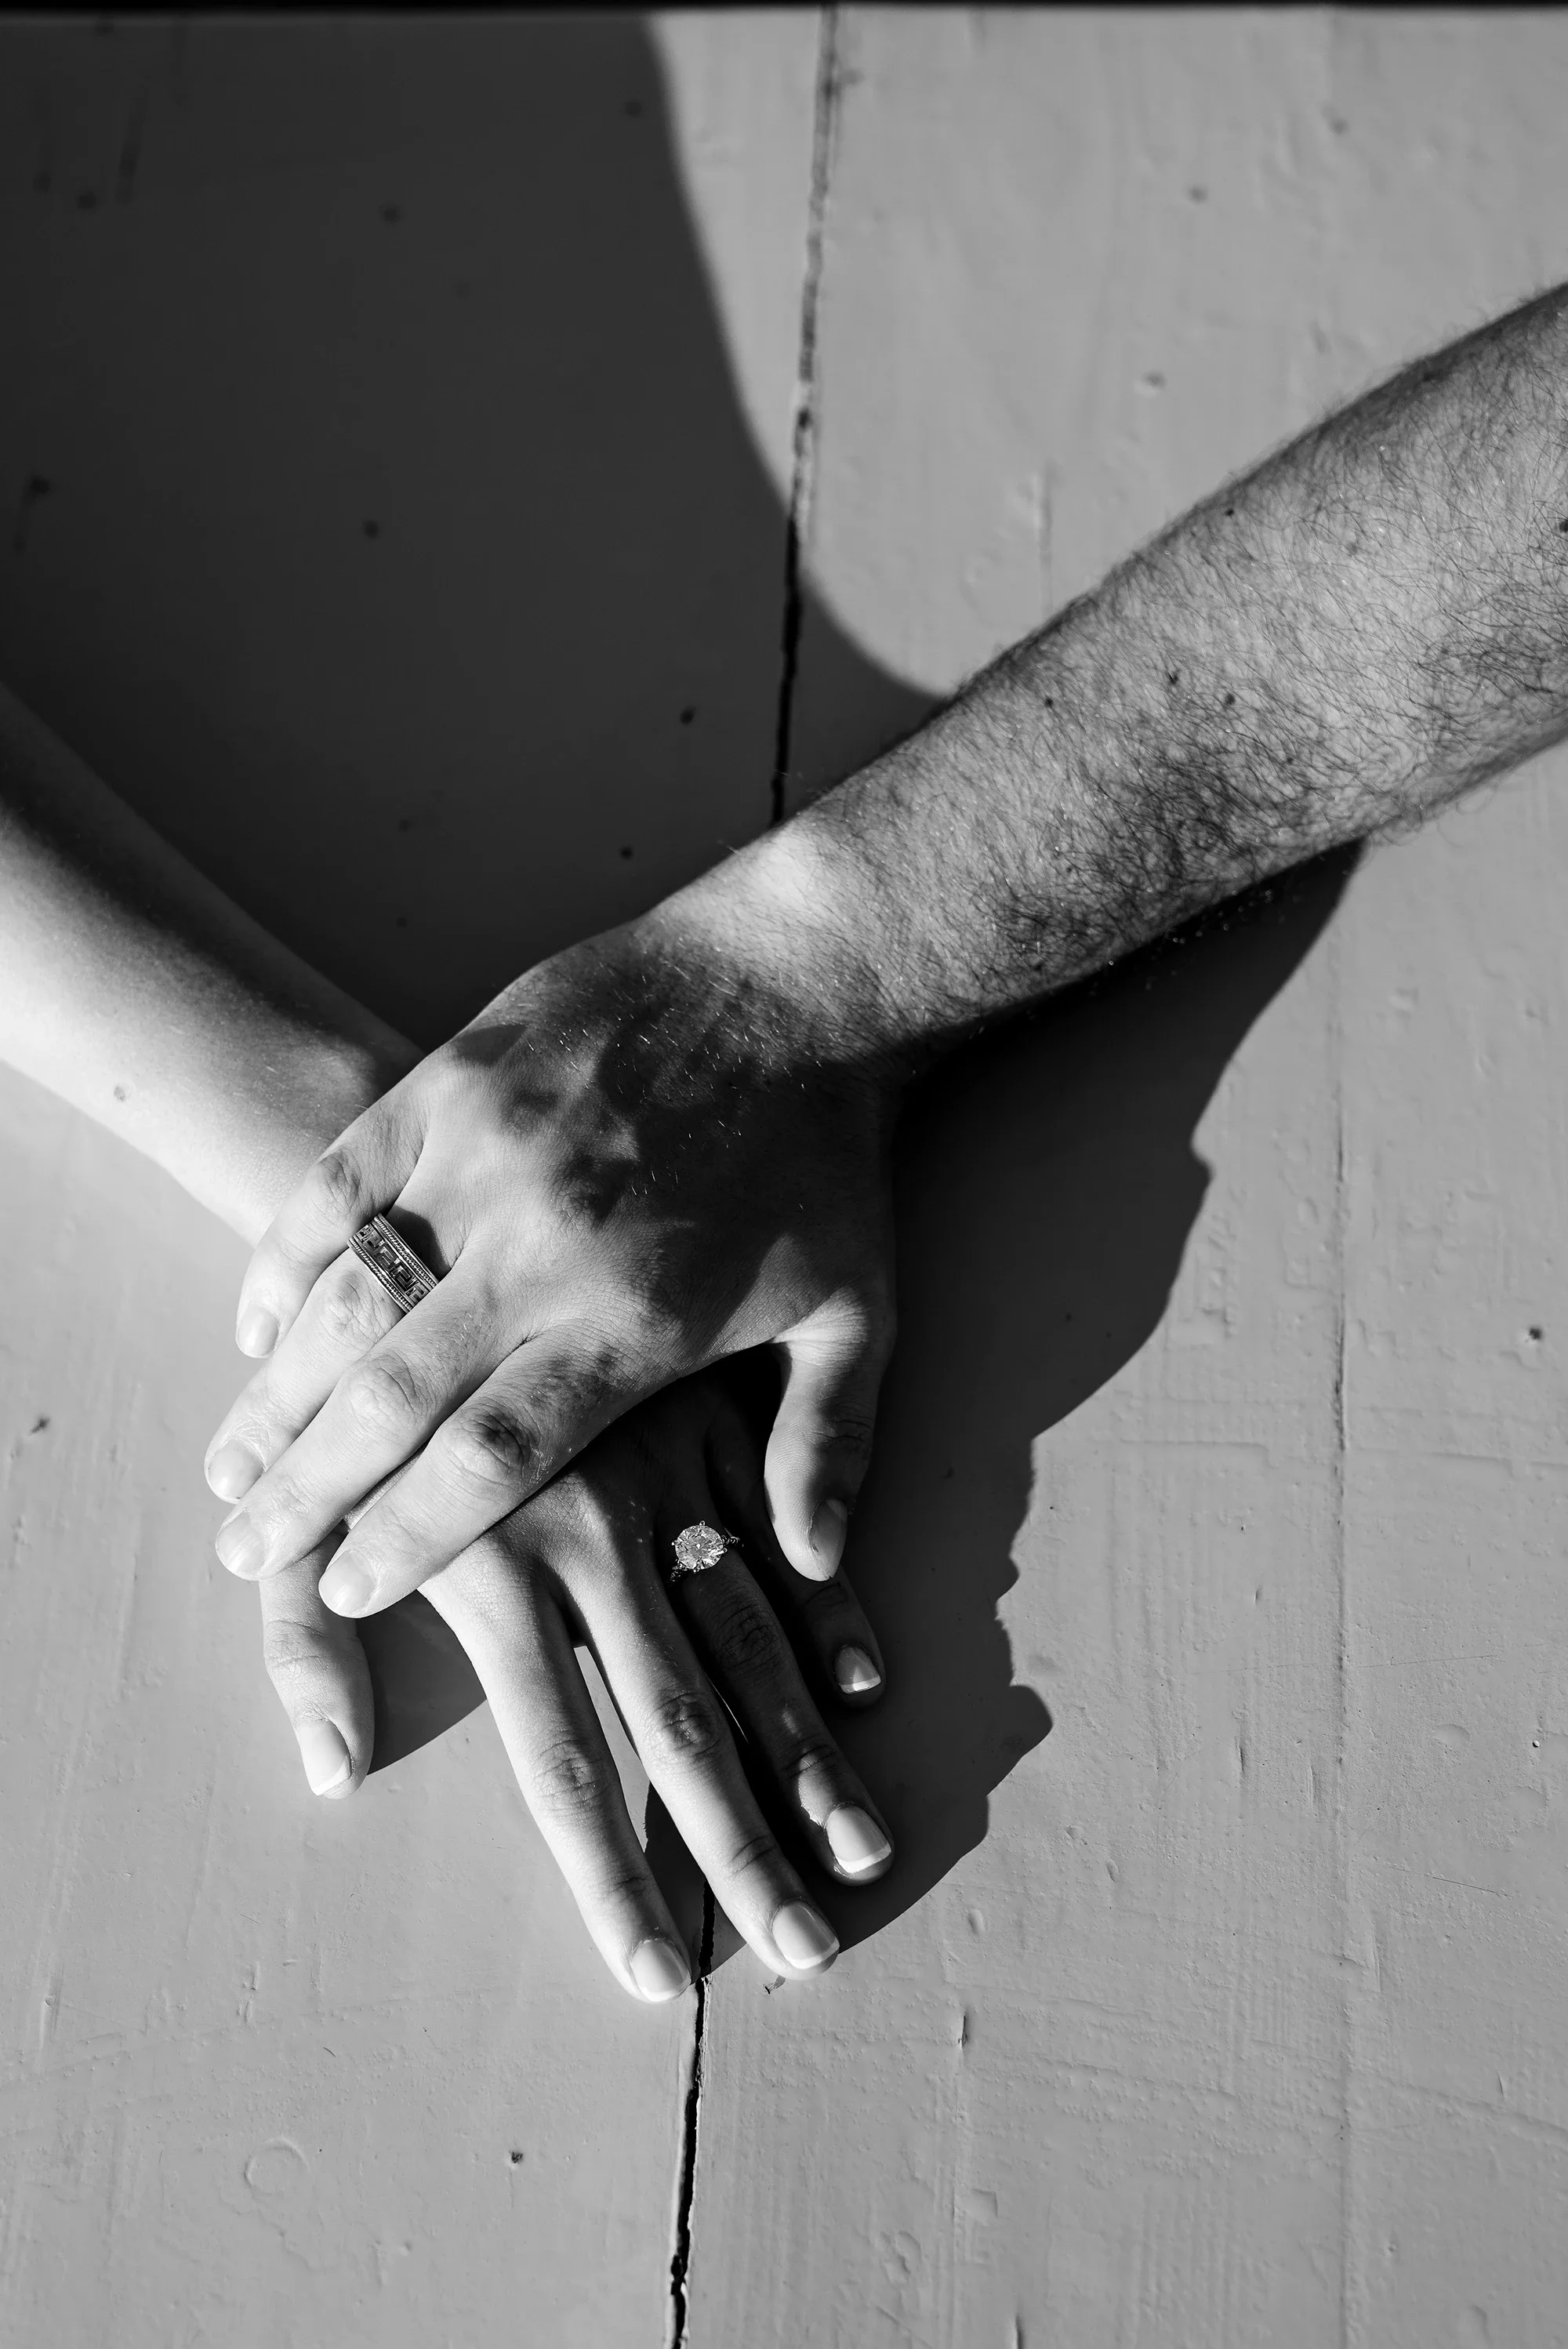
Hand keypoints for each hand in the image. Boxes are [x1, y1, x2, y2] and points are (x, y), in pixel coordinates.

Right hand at [206, 870, 901, 1618]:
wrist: (801, 977)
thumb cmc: (828, 1159)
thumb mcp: (860, 1314)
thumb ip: (825, 1445)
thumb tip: (812, 1565)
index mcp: (641, 1322)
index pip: (495, 1458)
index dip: (411, 1534)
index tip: (349, 1590)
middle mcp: (549, 1249)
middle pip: (394, 1398)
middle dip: (306, 1490)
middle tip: (242, 1552)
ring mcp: (488, 1157)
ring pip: (347, 1298)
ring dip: (274, 1393)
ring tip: (226, 1467)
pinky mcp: (453, 1081)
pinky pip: (338, 1184)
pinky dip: (284, 1259)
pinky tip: (254, 1326)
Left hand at [257, 1369, 893, 1996]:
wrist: (441, 1208)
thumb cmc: (352, 1390)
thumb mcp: (297, 1515)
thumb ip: (301, 1647)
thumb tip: (331, 1772)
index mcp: (494, 1570)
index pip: (556, 1762)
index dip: (608, 1878)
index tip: (656, 1977)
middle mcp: (594, 1534)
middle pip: (678, 1722)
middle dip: (741, 1847)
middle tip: (802, 1950)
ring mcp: (664, 1474)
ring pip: (750, 1636)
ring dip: (808, 1749)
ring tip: (860, 1851)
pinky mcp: (711, 1417)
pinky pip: (779, 1529)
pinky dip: (828, 1609)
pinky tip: (865, 1686)